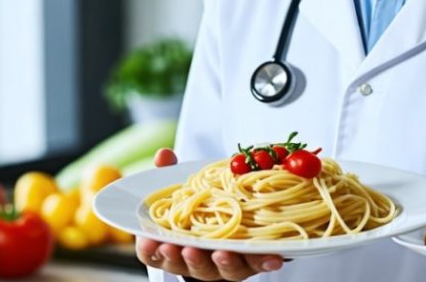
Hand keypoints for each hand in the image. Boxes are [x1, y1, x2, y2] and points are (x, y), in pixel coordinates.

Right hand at [134, 148, 285, 280]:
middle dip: (189, 258)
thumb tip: (164, 154)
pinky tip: (273, 257)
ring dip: (223, 262)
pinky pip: (255, 264)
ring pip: (221, 270)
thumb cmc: (196, 207)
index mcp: (172, 245)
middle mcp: (195, 260)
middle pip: (188, 266)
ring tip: (224, 252)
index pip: (155, 253)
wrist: (226, 221)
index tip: (152, 242)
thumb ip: (169, 174)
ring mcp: (222, 264)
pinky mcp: (248, 262)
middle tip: (189, 248)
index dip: (152, 250)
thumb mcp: (181, 189)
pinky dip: (262, 261)